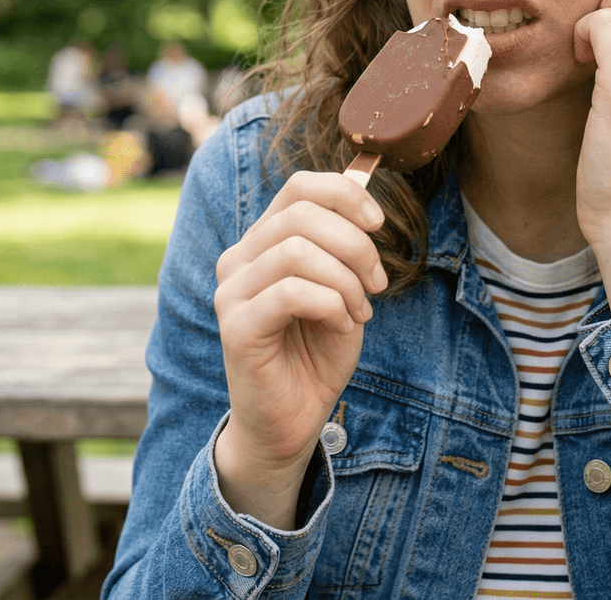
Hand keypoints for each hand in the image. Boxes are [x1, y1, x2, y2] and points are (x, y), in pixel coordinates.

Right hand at [213, 171, 387, 528]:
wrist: (292, 421)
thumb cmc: (315, 355)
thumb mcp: (340, 289)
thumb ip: (343, 246)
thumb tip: (364, 197)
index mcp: (261, 243)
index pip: (297, 188)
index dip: (344, 194)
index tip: (378, 224)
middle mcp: (238, 259)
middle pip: (301, 214)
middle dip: (355, 244)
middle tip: (377, 282)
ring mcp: (231, 292)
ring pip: (297, 250)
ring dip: (346, 280)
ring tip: (359, 310)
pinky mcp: (236, 326)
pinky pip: (292, 292)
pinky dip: (331, 304)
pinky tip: (341, 326)